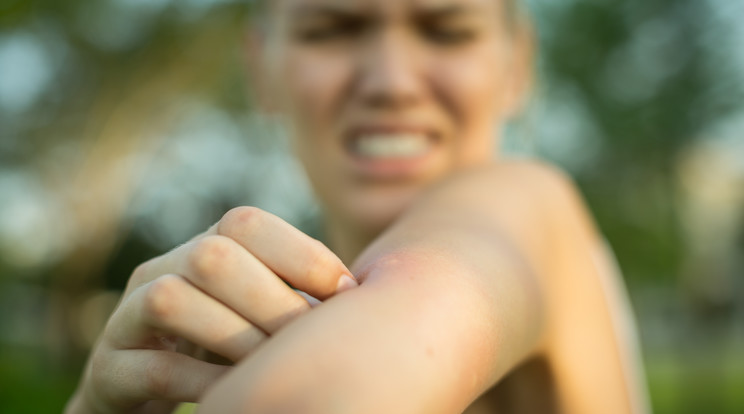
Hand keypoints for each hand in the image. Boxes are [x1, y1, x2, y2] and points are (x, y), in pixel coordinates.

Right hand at [66, 207, 355, 413]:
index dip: (300, 252)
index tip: (346, 292)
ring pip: (173, 299)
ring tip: (270, 365)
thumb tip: (368, 294)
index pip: (245, 223)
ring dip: (235, 336)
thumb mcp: (261, 313)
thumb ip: (297, 295)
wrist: (148, 389)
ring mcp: (128, 316)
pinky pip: (153, 367)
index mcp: (204, 248)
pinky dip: (201, 381)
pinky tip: (233, 393)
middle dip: (271, 298)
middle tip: (307, 338)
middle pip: (212, 255)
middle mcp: (163, 269)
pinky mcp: (109, 366)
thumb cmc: (224, 346)